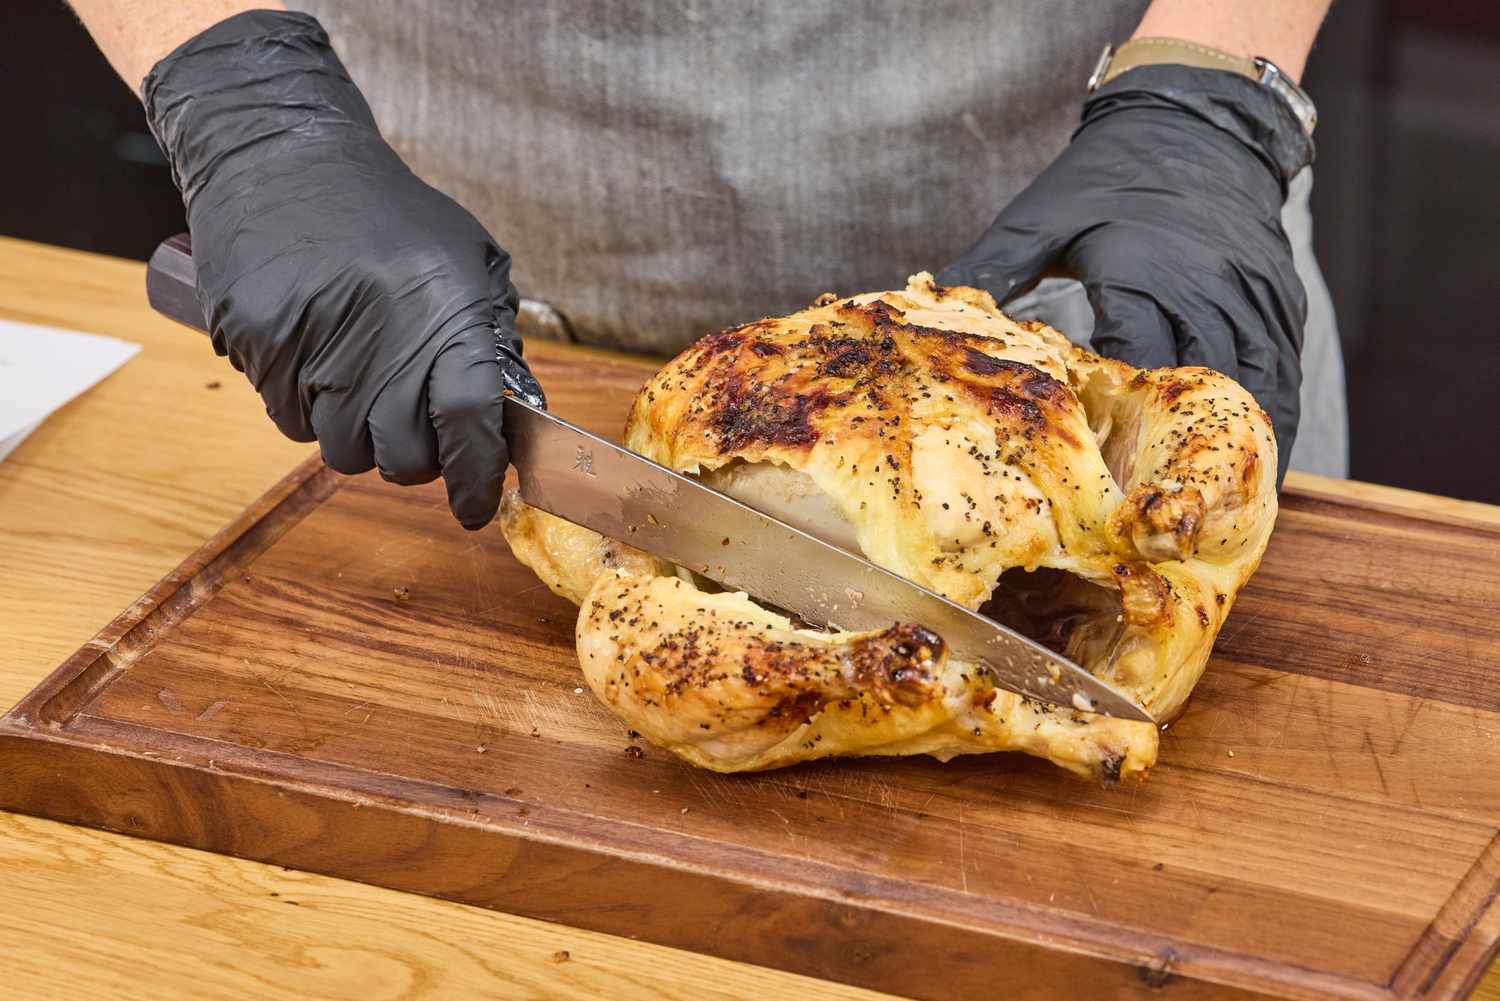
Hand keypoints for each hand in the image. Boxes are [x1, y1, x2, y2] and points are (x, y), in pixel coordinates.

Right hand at [143, 10, 541, 528]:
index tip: (478, 507)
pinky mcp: (259, 346)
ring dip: (360, 437)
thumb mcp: (465, 257)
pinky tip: (317, 363)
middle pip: (404, 458)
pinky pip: (290, 422)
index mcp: (444, 310)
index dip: (478, 476)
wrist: (279, 154)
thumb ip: (489, 336)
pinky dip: (308, 410)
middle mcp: (381, 336)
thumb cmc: (383, 211)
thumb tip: (508, 418)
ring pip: (344, 452)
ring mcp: (313, 345)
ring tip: (362, 385)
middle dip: (416, 460)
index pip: (470, 421)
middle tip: (413, 429)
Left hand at [938, 65, 1312, 482]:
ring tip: (1223, 520)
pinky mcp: (1280, 299)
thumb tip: (927, 303)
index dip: (1118, 433)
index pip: (1132, 368)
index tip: (1101, 489)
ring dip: (1241, 453)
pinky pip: (1286, 372)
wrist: (1196, 118)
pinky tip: (1258, 466)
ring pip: (1258, 391)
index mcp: (1140, 275)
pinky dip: (1274, 422)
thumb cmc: (1110, 172)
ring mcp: (1252, 297)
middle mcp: (1204, 292)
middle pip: (1201, 393)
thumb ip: (989, 267)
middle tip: (1166, 527)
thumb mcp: (1042, 215)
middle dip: (1184, 460)